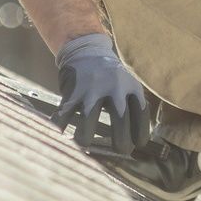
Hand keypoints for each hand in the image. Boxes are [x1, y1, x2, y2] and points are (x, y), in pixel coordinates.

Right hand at [54, 33, 149, 154]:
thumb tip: (137, 140)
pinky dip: (61, 126)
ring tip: (84, 144)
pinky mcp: (73, 91)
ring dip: (86, 138)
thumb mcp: (127, 84)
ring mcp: (92, 89)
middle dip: (121, 142)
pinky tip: (59, 134)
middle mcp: (113, 87)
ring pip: (88, 121)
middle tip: (120, 150)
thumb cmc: (110, 76)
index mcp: (131, 86)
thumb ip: (132, 106)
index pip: (141, 114)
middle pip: (121, 120)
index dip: (141, 132)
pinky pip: (65, 114)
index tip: (139, 144)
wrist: (86, 50)